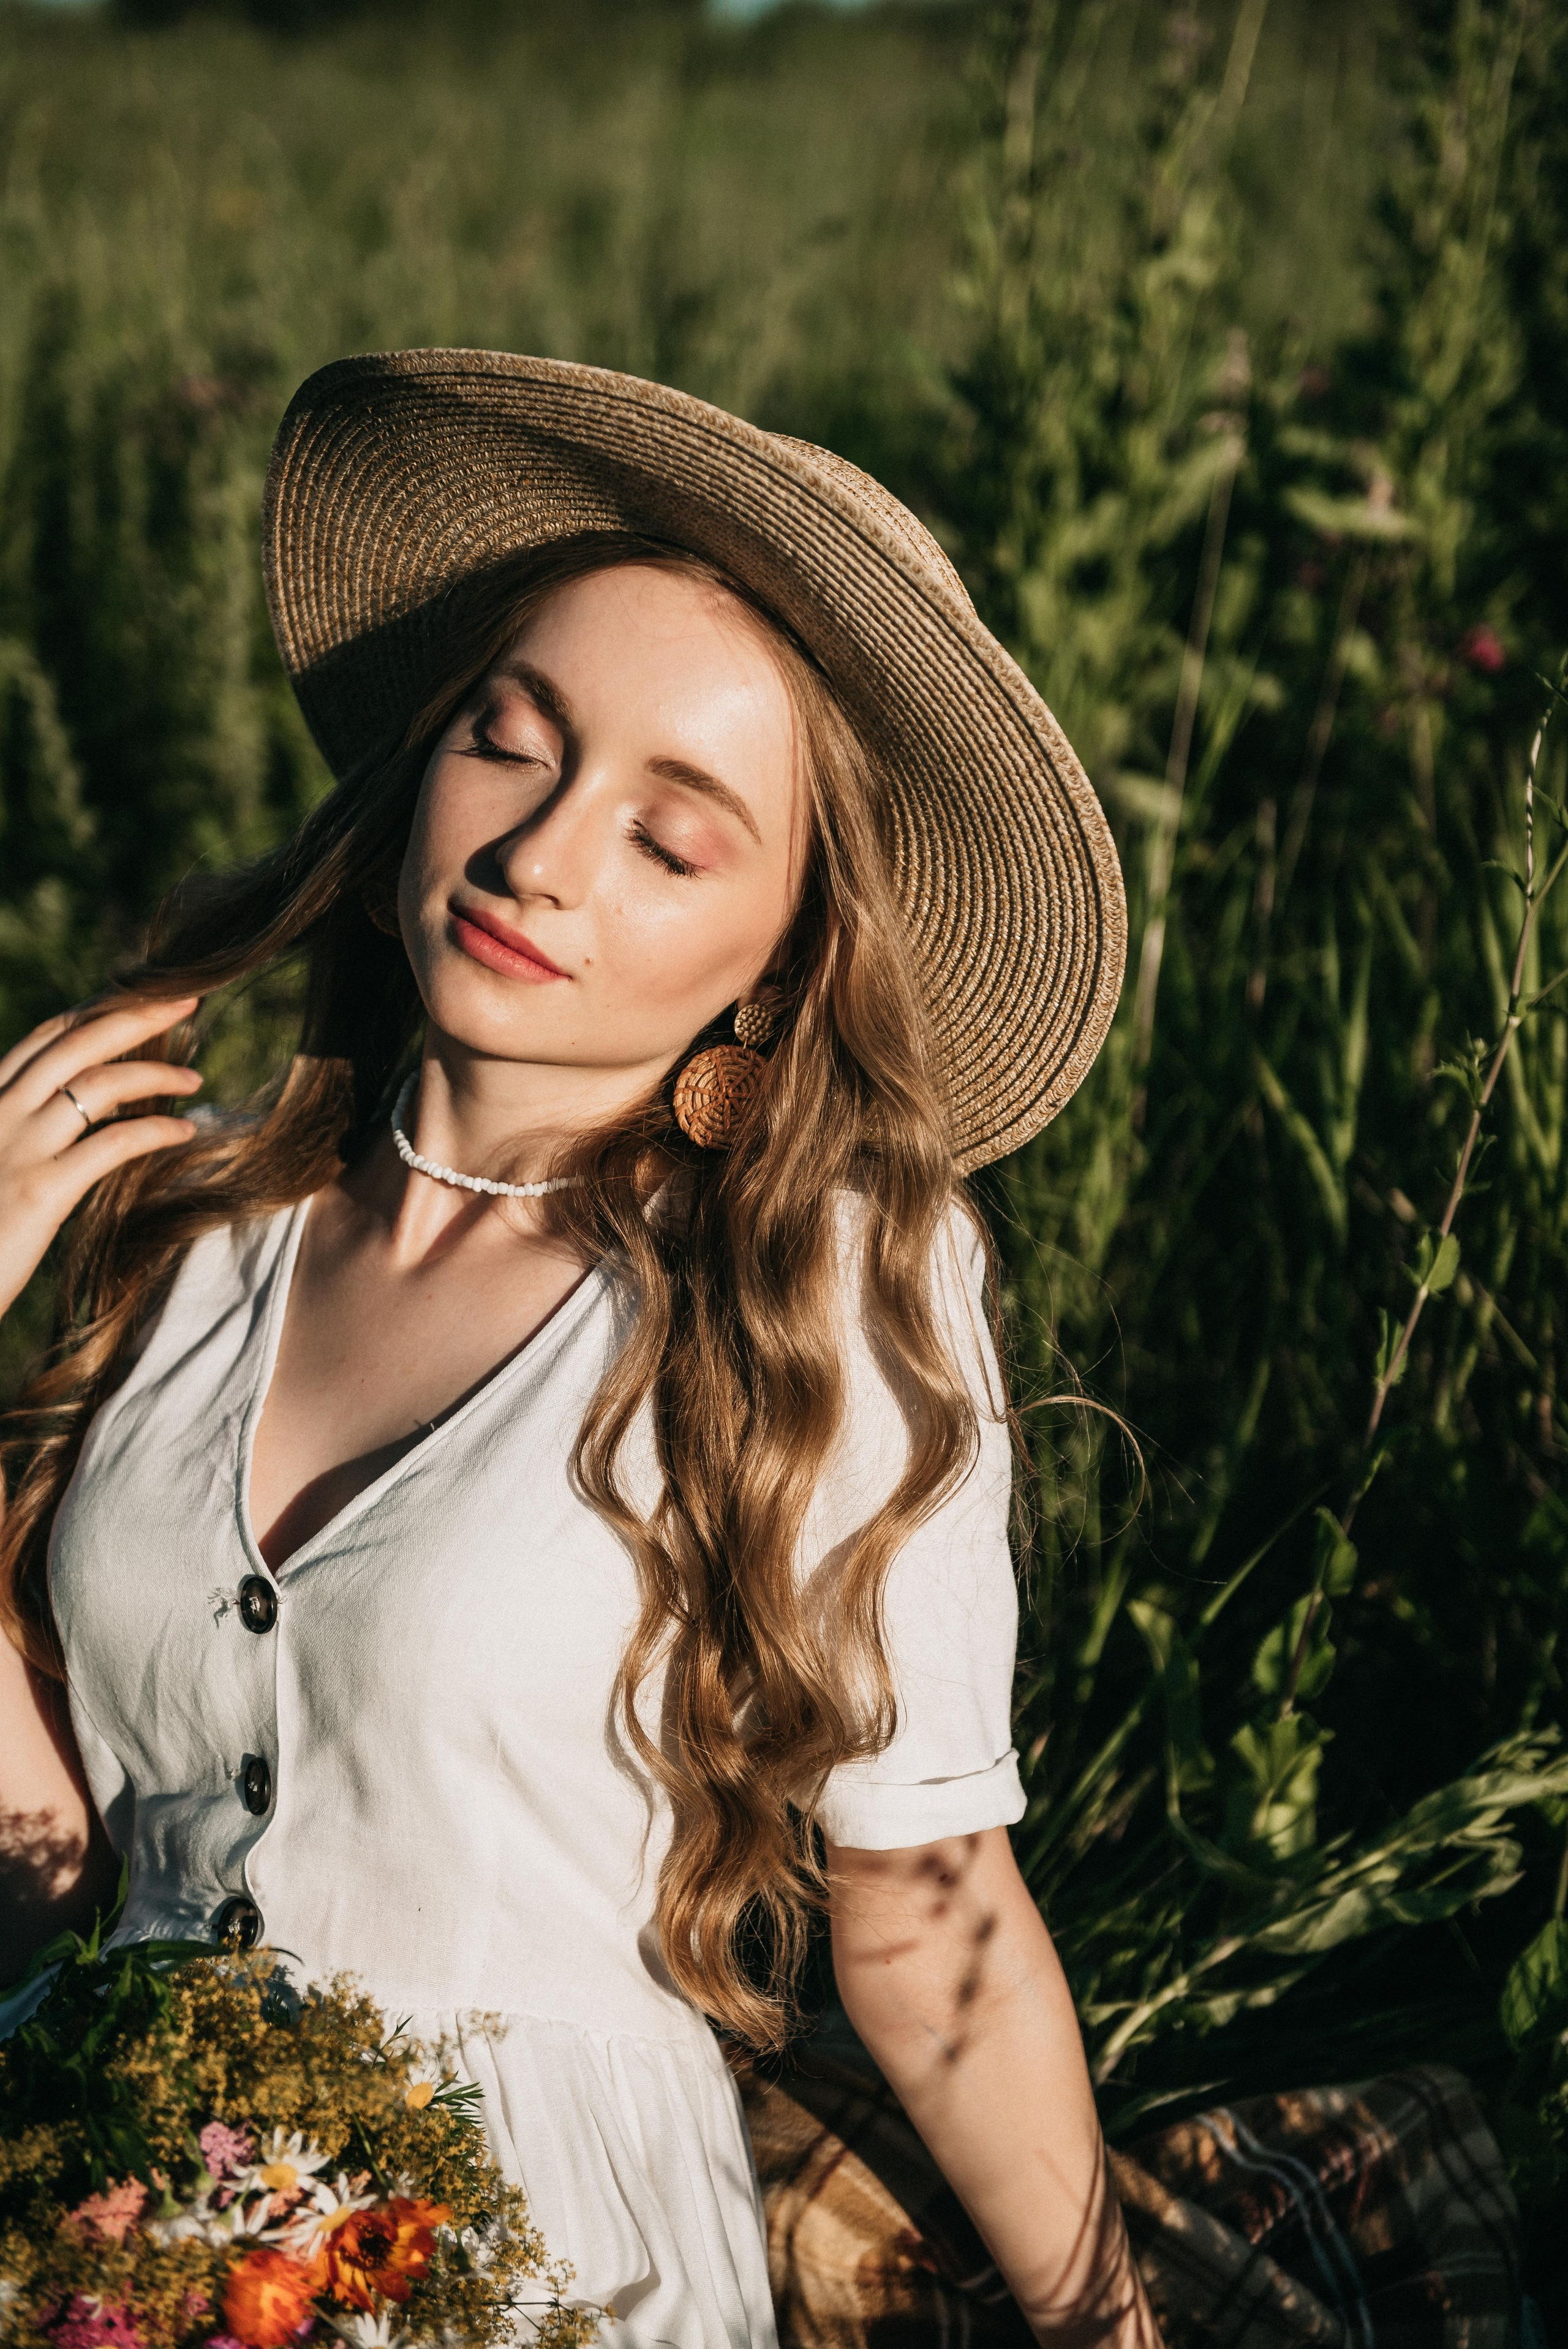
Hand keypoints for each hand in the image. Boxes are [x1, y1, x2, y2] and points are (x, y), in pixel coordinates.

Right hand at [0, 996, 203, 1322]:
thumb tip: (83, 1105)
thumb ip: (26, 1126)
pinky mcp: (39, 1193)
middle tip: (186, 1001)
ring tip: (196, 1076)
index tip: (142, 995)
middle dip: (136, 1016)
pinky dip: (155, 1130)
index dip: (97, 1010)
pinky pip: (110, 1145)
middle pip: (76, 1044)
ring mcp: (17, 1149)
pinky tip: (185, 1131)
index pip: (46, 1037)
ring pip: (96, 1085)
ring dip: (155, 1072)